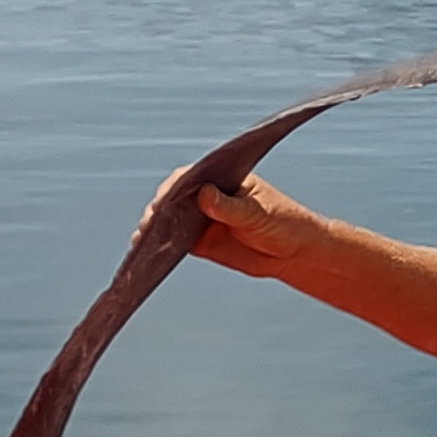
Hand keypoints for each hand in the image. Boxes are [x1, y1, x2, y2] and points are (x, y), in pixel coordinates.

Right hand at [155, 165, 321, 278]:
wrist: (294, 252)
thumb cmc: (283, 223)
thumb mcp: (257, 214)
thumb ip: (230, 207)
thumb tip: (204, 194)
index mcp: (220, 178)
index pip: (189, 178)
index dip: (173, 189)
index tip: (163, 202)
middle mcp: (204, 194)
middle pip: (172, 199)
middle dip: (159, 212)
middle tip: (149, 225)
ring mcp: (198, 217)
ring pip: (168, 221)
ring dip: (152, 231)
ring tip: (142, 244)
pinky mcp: (197, 240)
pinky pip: (172, 241)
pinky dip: (159, 248)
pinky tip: (148, 257)